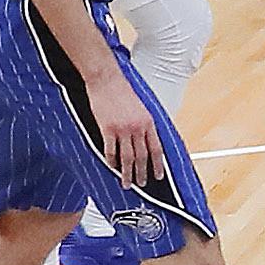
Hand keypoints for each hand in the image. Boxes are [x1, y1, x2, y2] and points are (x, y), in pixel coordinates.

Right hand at [86, 62, 165, 188]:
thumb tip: (149, 140)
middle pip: (142, 156)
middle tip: (142, 185)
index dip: (158, 165)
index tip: (158, 176)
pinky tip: (112, 167)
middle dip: (143, 173)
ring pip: (127, 157)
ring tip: (127, 183)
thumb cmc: (122, 91)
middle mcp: (137, 127)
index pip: (157, 149)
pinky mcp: (107, 128)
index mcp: (148, 123)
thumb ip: (145, 124)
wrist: (106, 80)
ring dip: (127, 173)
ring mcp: (122, 129)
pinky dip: (112, 161)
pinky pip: (110, 150)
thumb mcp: (142, 107)